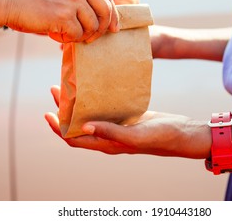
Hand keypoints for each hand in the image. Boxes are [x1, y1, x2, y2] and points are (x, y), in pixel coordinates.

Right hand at [1, 0, 118, 42]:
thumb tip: (100, 16)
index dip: (112, 14)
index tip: (113, 27)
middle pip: (106, 10)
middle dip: (103, 28)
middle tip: (93, 38)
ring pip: (93, 25)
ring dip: (82, 35)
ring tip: (66, 33)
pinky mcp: (64, 15)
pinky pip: (78, 35)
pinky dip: (69, 39)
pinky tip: (56, 34)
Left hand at [44, 86, 210, 158]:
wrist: (182, 133)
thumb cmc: (162, 137)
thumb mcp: (136, 136)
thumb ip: (111, 132)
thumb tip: (83, 126)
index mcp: (107, 144)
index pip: (74, 139)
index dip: (59, 129)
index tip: (48, 113)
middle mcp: (109, 136)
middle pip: (78, 126)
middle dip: (64, 111)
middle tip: (57, 90)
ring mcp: (117, 127)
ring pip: (90, 116)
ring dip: (78, 104)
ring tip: (70, 87)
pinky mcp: (126, 118)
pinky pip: (105, 109)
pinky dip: (95, 100)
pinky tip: (95, 87)